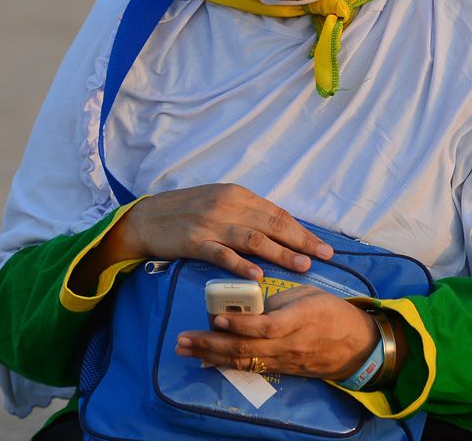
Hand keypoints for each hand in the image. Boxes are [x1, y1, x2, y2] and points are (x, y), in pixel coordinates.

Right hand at [67, 185, 332, 294]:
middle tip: (324, 257)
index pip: (278, 214)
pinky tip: (258, 275)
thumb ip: (249, 214)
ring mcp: (212, 224)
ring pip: (254, 239)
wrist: (147, 217)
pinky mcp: (195, 242)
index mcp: (239, 195)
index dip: (303, 231)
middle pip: (273, 225)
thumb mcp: (222, 203)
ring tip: (302, 266)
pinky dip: (241, 264)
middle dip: (302, 242)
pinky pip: (222, 254)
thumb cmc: (189, 211)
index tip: (323, 246)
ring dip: (281, 253)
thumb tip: (281, 230)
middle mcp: (230, 206)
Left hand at [175, 286, 379, 379]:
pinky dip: (226, 364)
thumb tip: (248, 307)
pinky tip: (206, 360)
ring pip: (244, 360)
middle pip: (247, 348)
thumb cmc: (333, 313)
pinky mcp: (282, 369)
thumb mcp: (310, 295)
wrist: (357, 346)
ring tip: (185, 350)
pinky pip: (251, 367)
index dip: (241, 325)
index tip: (217, 319)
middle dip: (211, 344)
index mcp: (300, 318)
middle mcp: (290, 343)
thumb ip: (279, 301)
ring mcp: (285, 360)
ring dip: (211, 355)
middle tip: (183, 339)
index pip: (267, 326)